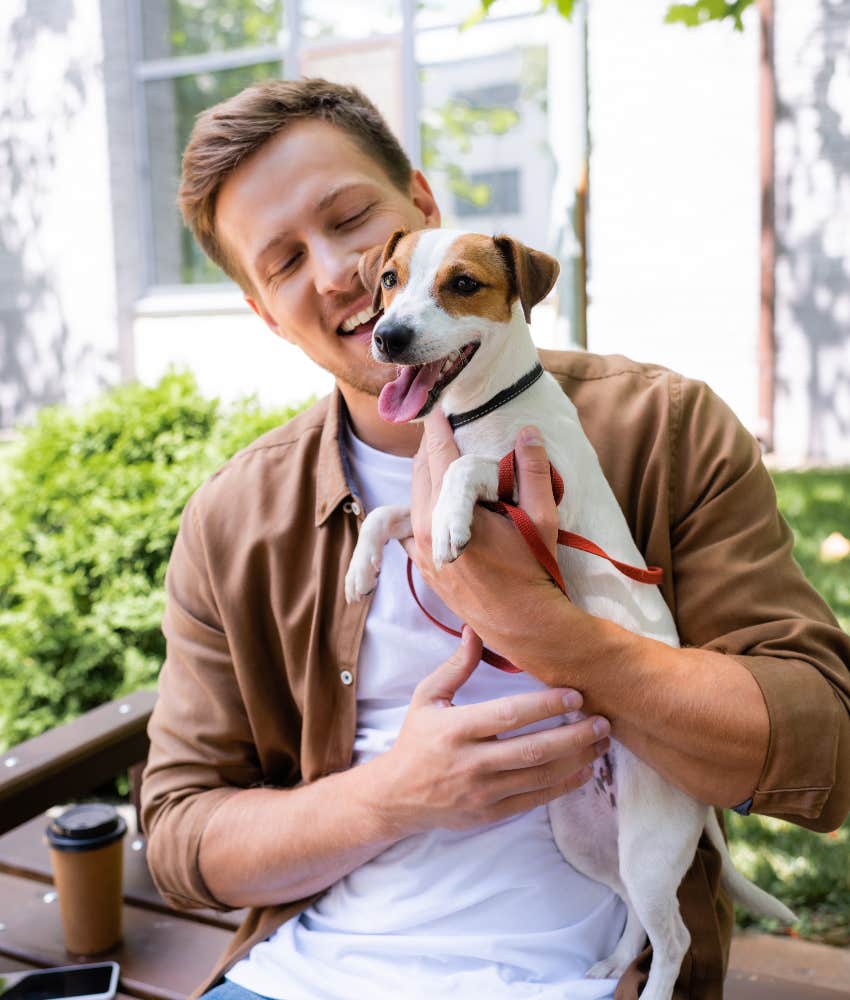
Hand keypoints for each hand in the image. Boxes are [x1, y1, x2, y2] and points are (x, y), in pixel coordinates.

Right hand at [373, 627, 610, 837]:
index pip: (509, 715)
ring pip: (540, 776)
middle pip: (533, 749)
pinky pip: (535, 800)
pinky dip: (564, 785)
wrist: (396, 796)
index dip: (545, 705)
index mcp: (456, 729)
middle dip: (574, 735)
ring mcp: (482, 792)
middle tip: (602, 721)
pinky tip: (584, 770)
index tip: (575, 695)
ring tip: (601, 742)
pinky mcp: (490, 813)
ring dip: (577, 759)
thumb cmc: (416, 740)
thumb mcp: (427, 698)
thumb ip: (457, 666)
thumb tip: (475, 629)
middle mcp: (471, 762)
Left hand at [401, 410, 578, 678]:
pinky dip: (408, 511)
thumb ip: (534, 471)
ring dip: (421, 476)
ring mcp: (418, 552)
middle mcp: (425, 532)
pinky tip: (428, 498)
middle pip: (420, 473)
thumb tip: (528, 433)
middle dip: (430, 448)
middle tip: (441, 428)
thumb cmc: (535, 571)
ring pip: (407, 499)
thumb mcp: (543, 518)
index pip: (439, 458)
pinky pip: (402, 529)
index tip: (437, 410)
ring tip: (434, 457)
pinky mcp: (420, 567)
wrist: (522, 625)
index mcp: (451, 515)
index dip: (438, 430)